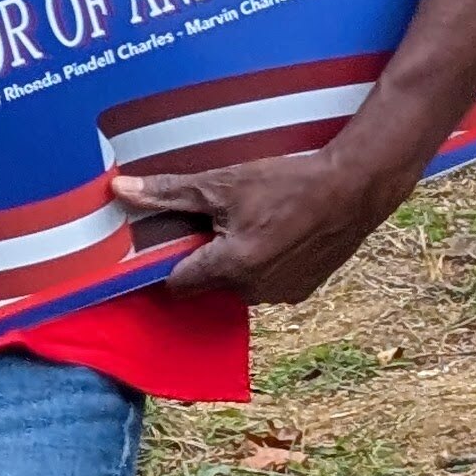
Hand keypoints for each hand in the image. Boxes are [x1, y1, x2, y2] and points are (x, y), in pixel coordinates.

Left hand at [115, 154, 401, 306]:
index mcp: (231, 267)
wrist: (355, 187)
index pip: (178, 283)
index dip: (170, 262)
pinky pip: (268, 283)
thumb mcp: (224, 182)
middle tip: (217, 221)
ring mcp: (282, 294)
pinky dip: (265, 264)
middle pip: (209, 282)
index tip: (171, 240)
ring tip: (252, 223)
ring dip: (237, 261)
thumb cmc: (289, 181)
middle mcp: (254, 291)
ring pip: (240, 283)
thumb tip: (120, 190)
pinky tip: (275, 234)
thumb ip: (170, 193)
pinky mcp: (304, 291)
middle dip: (207, 257)